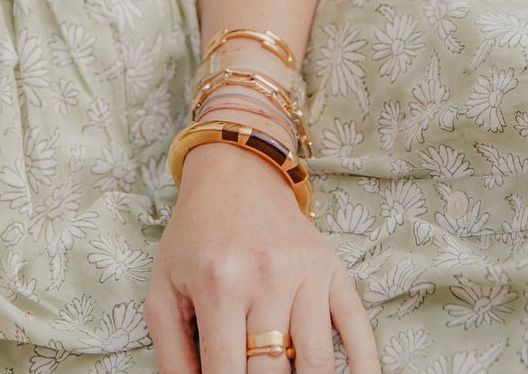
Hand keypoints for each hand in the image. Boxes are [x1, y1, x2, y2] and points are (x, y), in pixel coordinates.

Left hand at [144, 146, 379, 373]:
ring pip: (316, 363)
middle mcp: (267, 277)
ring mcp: (306, 274)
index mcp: (220, 284)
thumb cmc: (196, 236)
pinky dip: (363, 367)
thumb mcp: (164, 288)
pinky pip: (358, 329)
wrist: (237, 172)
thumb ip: (171, 355)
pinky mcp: (333, 270)